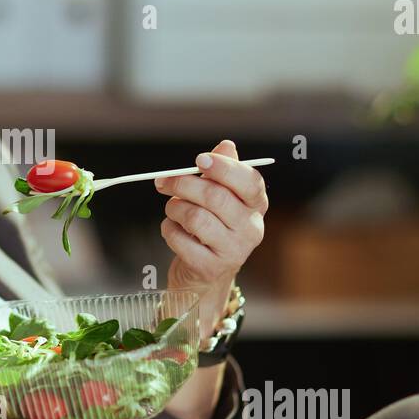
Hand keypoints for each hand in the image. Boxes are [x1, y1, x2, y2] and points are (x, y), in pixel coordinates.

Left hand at [156, 139, 268, 299]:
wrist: (204, 274)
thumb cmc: (211, 226)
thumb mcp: (218, 196)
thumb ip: (221, 171)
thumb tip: (227, 145)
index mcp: (256, 206)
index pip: (250, 182)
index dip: (224, 168)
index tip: (198, 160)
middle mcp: (251, 229)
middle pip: (216, 197)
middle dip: (183, 184)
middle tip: (163, 181)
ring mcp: (234, 251)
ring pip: (195, 217)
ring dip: (174, 208)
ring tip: (172, 210)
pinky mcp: (211, 267)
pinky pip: (180, 239)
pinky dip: (169, 230)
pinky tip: (173, 230)